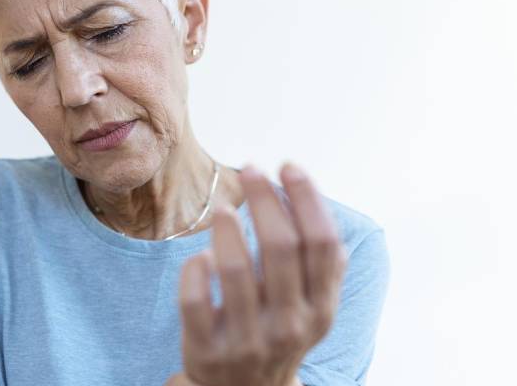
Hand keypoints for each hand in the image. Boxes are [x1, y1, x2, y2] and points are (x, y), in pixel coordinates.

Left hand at [176, 163, 346, 385]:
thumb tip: (306, 194)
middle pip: (281, 247)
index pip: (321, 242)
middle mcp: (289, 326)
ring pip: (235, 270)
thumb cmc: (277, 334)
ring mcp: (247, 340)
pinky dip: (195, 270)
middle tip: (250, 170)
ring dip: (228, 230)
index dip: (306, 198)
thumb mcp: (311, 308)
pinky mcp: (206, 350)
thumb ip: (318, 263)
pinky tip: (200, 256)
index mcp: (320, 309)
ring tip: (225, 208)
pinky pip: (195, 300)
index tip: (288, 167)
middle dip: (265, 199)